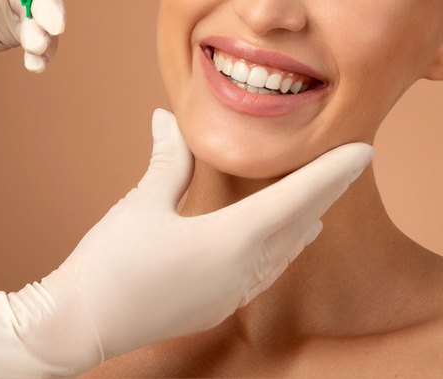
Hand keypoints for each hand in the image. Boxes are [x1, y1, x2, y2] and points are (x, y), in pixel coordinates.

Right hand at [0, 109, 372, 377]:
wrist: (79, 325)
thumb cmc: (108, 263)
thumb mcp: (141, 202)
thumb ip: (166, 160)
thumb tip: (165, 118)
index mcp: (230, 241)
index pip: (297, 199)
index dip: (332, 173)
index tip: (363, 151)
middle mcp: (243, 270)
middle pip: (300, 224)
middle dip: (326, 192)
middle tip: (350, 162)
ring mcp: (232, 293)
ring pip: (287, 251)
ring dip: (306, 220)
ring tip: (322, 198)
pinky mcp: (218, 304)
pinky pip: (267, 270)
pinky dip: (283, 245)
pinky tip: (284, 238)